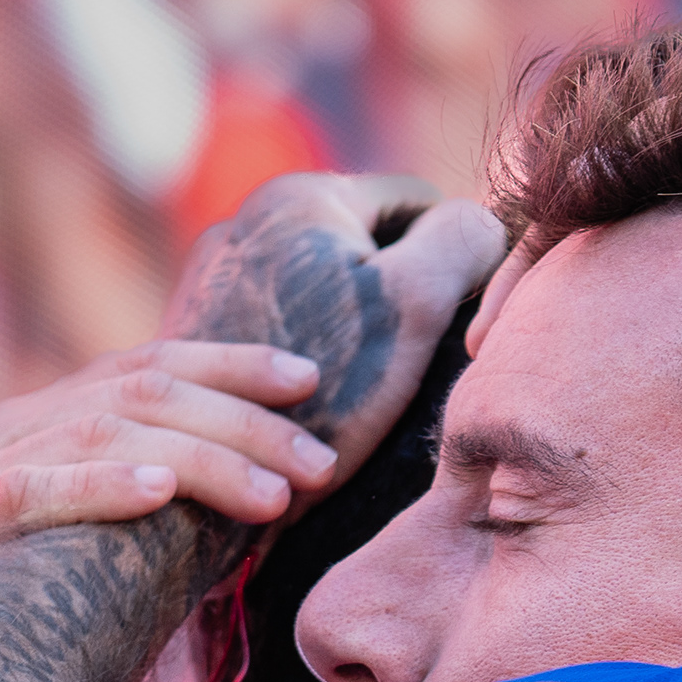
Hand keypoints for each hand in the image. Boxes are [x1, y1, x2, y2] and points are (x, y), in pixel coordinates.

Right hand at [0, 341, 348, 583]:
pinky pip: (32, 489)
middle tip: (321, 464)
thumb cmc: (29, 652)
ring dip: (204, 457)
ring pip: (103, 429)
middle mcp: (3, 430)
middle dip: (243, 420)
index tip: (311, 381)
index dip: (232, 365)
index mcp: (40, 427)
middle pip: (139, 389)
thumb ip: (163, 512)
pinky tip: (161, 491)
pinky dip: (101, 484)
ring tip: (275, 496)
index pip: (147, 366)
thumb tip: (275, 490)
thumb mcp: (105, 559)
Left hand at [165, 175, 506, 486]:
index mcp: (303, 197)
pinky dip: (307, 353)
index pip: (415, 201)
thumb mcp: (413, 306)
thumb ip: (460, 242)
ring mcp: (214, 276)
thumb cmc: (319, 394)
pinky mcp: (198, 329)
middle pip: (360, 244)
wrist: (210, 483)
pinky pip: (278, 323)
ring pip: (318, 288)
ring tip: (364, 392)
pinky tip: (317, 405)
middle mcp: (247, 220)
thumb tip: (483, 225)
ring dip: (351, 329)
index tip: (456, 319)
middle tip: (413, 365)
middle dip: (395, 295)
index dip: (453, 255)